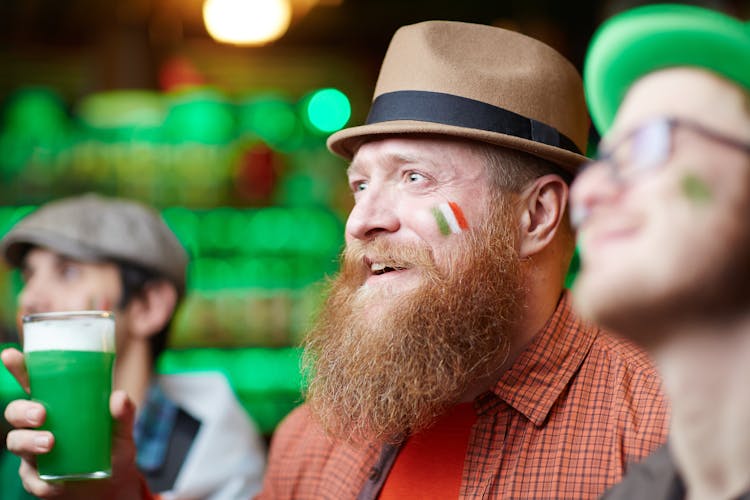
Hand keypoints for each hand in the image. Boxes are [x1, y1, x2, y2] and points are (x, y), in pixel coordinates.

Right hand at [2, 348, 145, 498]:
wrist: (112, 483)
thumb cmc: (112, 446)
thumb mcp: (122, 429)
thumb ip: (123, 413)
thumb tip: (119, 397)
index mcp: (56, 404)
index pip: (31, 383)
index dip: (18, 368)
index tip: (10, 355)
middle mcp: (39, 425)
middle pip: (15, 412)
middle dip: (22, 411)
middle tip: (41, 414)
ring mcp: (34, 451)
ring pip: (15, 442)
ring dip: (28, 442)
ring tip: (49, 443)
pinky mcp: (36, 478)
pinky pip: (30, 479)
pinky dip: (41, 481)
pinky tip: (56, 483)